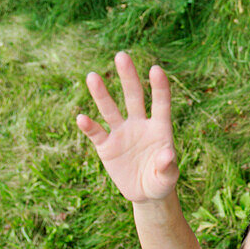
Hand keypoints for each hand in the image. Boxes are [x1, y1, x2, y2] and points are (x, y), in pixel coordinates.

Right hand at [76, 51, 178, 202]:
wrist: (145, 193)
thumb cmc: (161, 181)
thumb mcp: (167, 177)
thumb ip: (167, 166)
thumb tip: (167, 154)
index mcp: (159, 127)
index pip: (160, 103)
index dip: (159, 87)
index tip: (156, 69)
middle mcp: (139, 124)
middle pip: (133, 97)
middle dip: (128, 77)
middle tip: (121, 55)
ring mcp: (121, 133)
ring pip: (110, 109)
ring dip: (101, 94)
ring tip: (92, 76)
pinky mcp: (107, 146)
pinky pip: (96, 133)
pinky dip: (89, 126)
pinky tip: (82, 118)